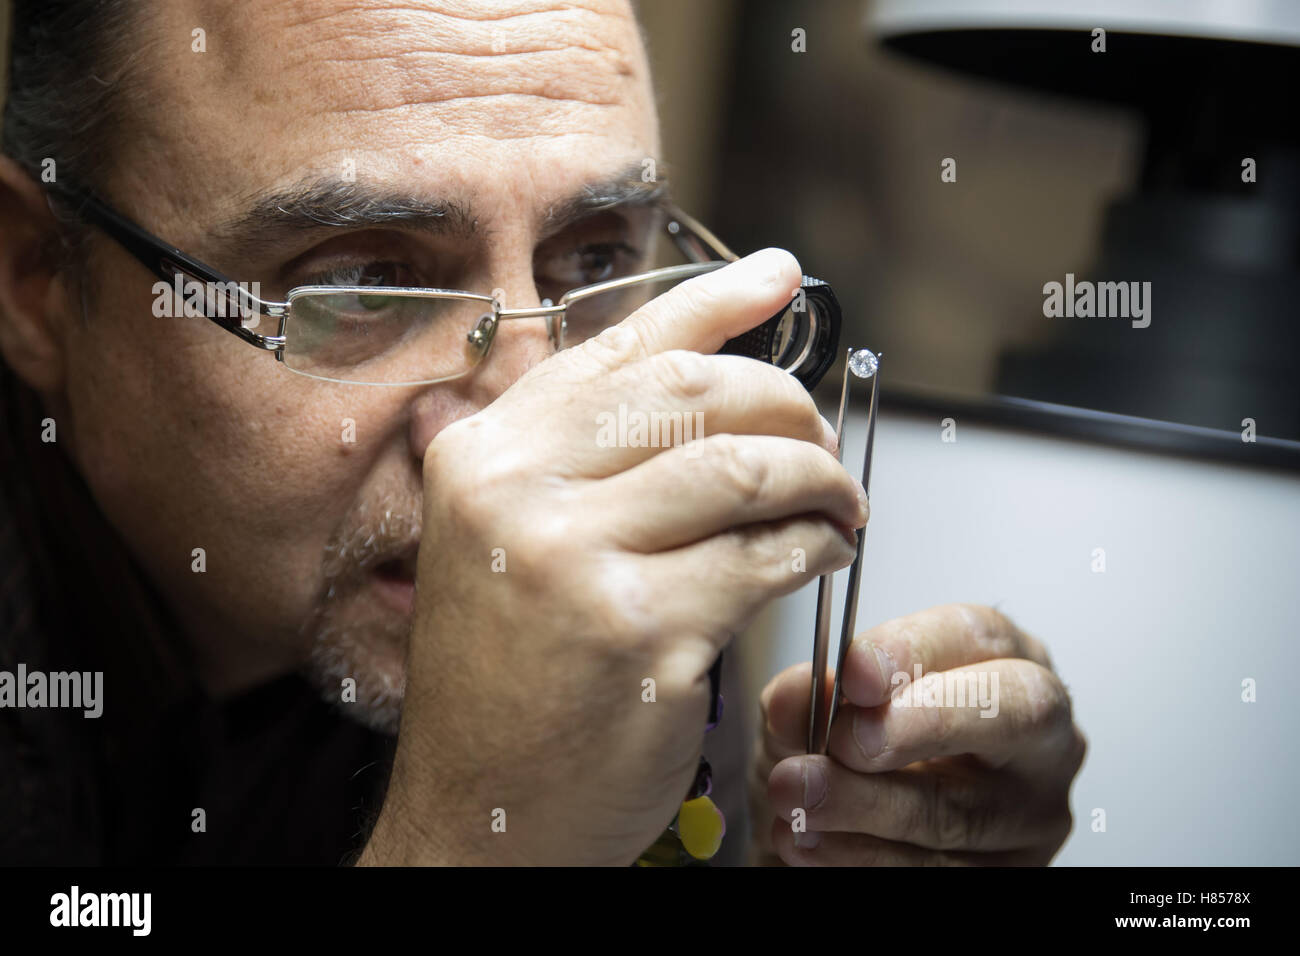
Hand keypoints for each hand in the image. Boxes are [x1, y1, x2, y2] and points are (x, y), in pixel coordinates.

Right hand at [360, 249, 868, 865]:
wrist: (482, 814)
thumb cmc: (505, 685)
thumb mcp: (508, 545)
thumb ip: (576, 458)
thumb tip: (689, 370)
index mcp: (484, 456)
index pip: (623, 348)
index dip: (714, 300)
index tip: (777, 277)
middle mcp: (517, 492)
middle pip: (694, 392)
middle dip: (785, 403)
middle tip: (817, 437)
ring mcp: (575, 560)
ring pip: (742, 467)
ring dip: (817, 478)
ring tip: (837, 505)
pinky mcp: (641, 632)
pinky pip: (765, 555)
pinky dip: (816, 546)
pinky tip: (824, 554)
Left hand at [751, 604, 1085, 864]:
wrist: (852, 833)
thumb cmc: (856, 752)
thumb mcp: (823, 712)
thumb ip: (810, 696)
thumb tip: (796, 691)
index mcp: (1001, 660)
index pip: (976, 635)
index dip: (914, 651)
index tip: (854, 673)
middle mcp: (1038, 734)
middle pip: (1011, 713)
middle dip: (921, 725)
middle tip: (843, 741)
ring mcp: (1032, 812)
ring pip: (960, 810)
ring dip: (864, 805)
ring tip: (796, 794)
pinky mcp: (1013, 874)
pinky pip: (940, 871)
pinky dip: (862, 856)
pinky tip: (811, 843)